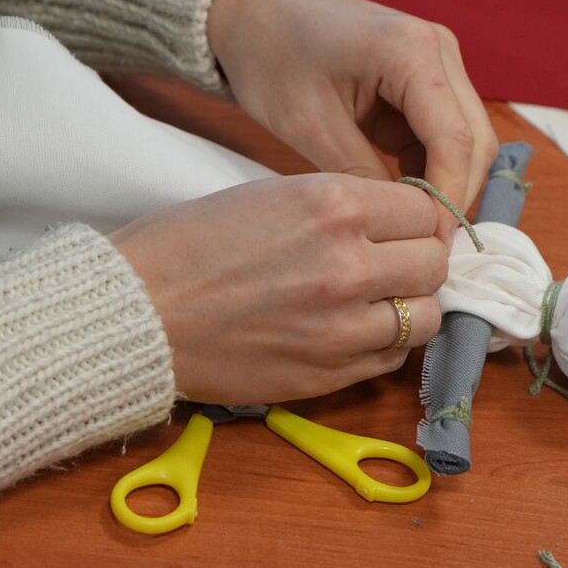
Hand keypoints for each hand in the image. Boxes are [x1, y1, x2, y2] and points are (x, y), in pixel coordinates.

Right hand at [109, 174, 444, 403]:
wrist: (133, 314)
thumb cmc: (188, 246)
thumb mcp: (270, 195)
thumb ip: (341, 206)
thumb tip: (397, 221)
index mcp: (331, 205)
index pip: (423, 209)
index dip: (416, 218)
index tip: (402, 226)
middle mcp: (347, 264)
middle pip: (434, 262)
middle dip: (419, 260)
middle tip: (394, 263)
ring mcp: (342, 325)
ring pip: (427, 316)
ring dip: (410, 307)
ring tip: (379, 301)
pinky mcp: (328, 373)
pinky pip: (392, 358)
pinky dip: (385, 344)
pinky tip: (355, 330)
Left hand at [207, 0, 497, 240]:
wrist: (253, 12)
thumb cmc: (271, 56)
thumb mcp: (309, 125)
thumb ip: (362, 178)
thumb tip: (402, 226)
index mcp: (411, 50)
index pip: (455, 139)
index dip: (448, 197)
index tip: (432, 243)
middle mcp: (438, 49)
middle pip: (475, 140)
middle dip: (454, 194)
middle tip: (424, 242)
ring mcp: (438, 61)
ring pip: (467, 140)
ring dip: (445, 182)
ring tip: (409, 222)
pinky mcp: (428, 77)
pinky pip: (445, 133)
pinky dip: (431, 167)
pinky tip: (402, 193)